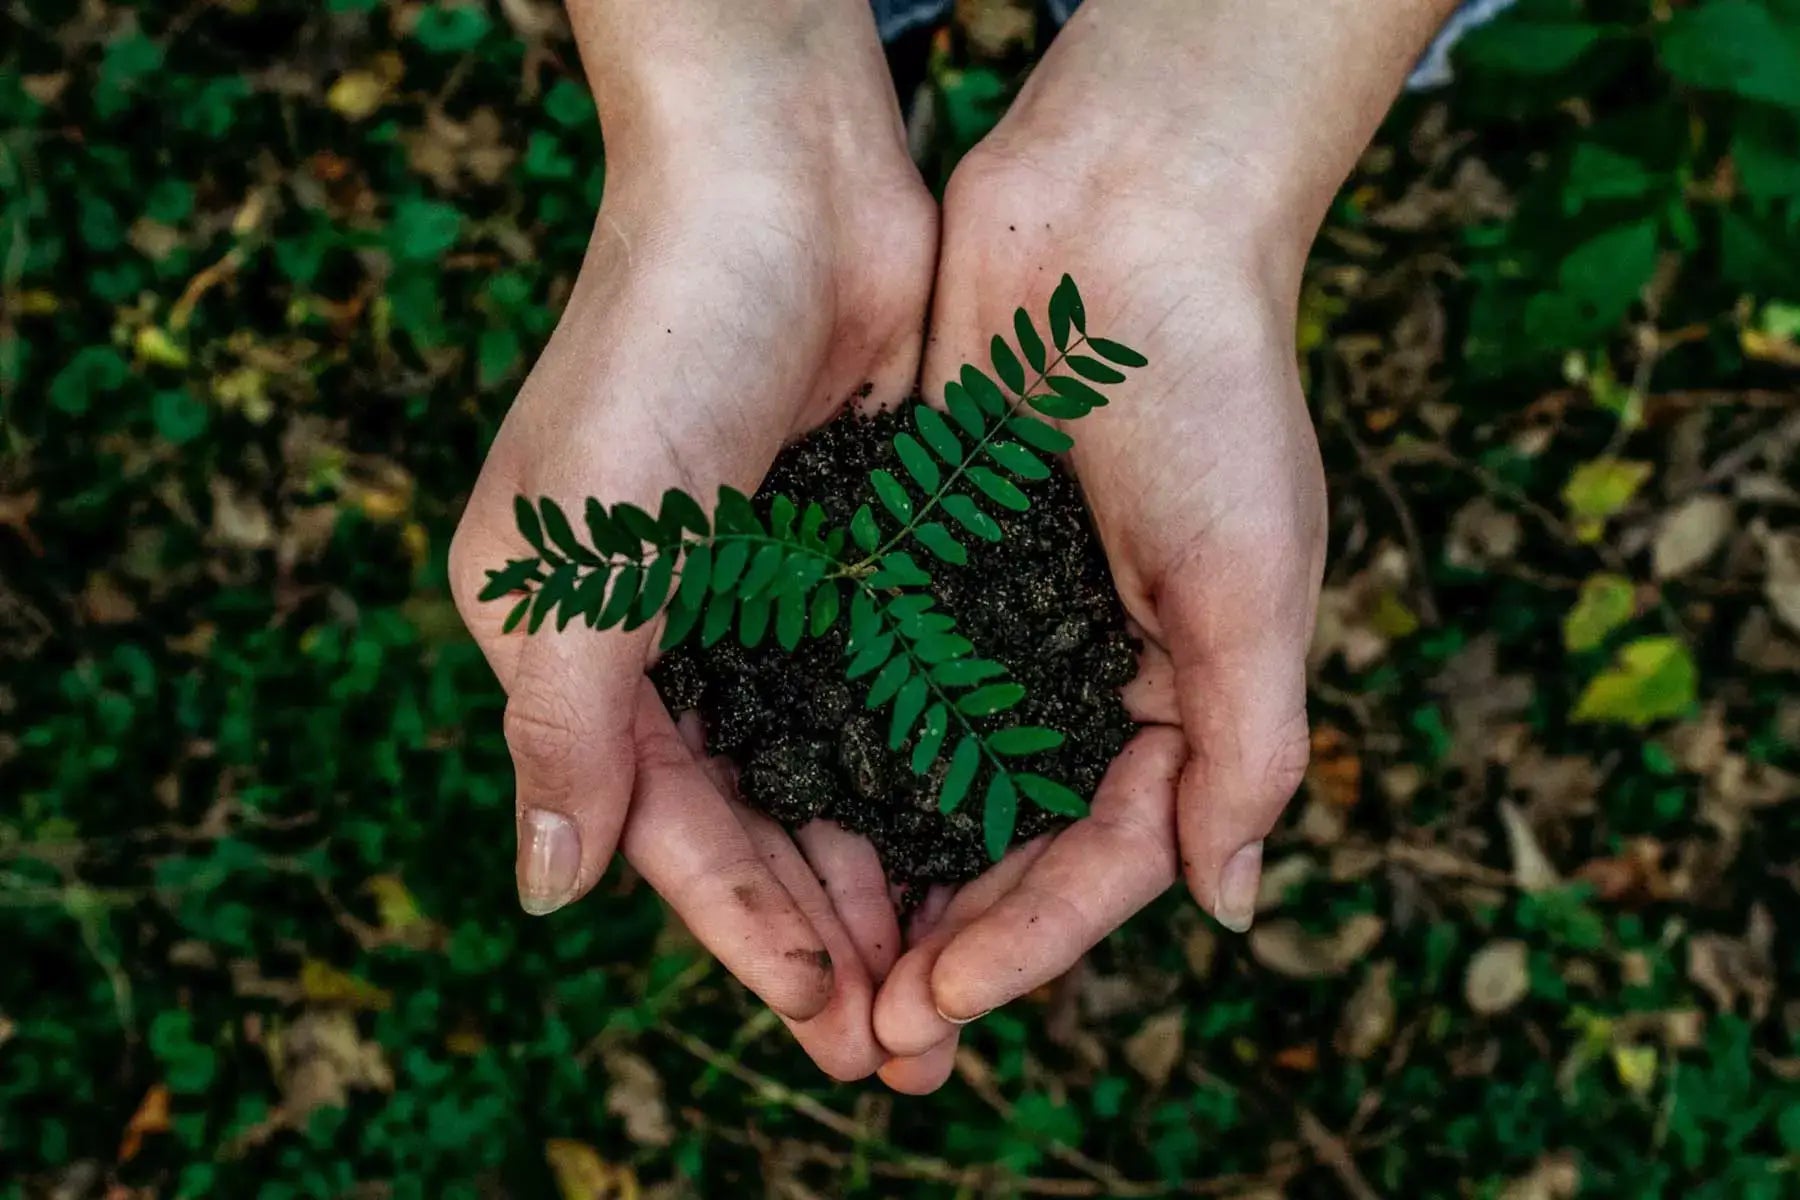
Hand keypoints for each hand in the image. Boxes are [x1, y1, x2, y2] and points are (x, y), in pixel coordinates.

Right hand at [448, 0, 933, 1078]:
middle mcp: (674, 637)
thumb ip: (564, 730)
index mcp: (580, 648)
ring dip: (890, 876)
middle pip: (758, 822)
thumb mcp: (578, 558)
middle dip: (830, 935)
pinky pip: (895, 694)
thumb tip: (547, 894)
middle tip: (910, 1046)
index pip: (668, 827)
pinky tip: (987, 843)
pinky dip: (930, 772)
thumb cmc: (657, 354)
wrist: (779, 185)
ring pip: (835, 775)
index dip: (746, 930)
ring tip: (957, 979)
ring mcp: (772, 599)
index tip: (830, 1018)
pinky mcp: (859, 556)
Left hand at [864, 0, 1428, 1088]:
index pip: (1104, 858)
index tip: (941, 1001)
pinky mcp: (924, 563)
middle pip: (1012, 845)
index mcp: (1178, 694)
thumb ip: (1247, 746)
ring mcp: (1000, 622)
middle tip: (870, 1030)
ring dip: (885, 874)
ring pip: (935, 784)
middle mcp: (1085, 674)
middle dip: (950, 939)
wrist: (1121, 217)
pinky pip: (879, 683)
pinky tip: (782, 816)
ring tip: (820, 961)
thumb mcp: (1254, 580)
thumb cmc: (1211, 392)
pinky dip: (840, 755)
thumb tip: (1230, 906)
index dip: (1029, 942)